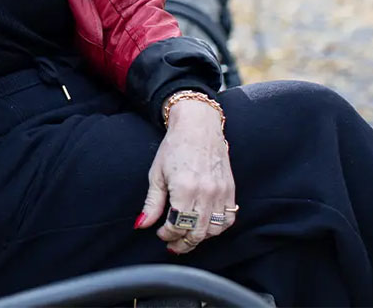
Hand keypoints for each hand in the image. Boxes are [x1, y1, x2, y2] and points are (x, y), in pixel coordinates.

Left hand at [135, 98, 235, 253]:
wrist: (198, 127)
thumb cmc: (174, 147)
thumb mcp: (157, 174)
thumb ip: (151, 203)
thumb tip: (141, 225)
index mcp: (184, 189)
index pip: (177, 225)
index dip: (167, 234)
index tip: (160, 233)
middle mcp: (205, 193)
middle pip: (196, 232)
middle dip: (182, 243)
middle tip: (172, 244)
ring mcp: (221, 192)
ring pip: (214, 230)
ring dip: (200, 238)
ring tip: (188, 237)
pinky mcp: (230, 190)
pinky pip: (229, 218)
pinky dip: (218, 227)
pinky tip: (206, 226)